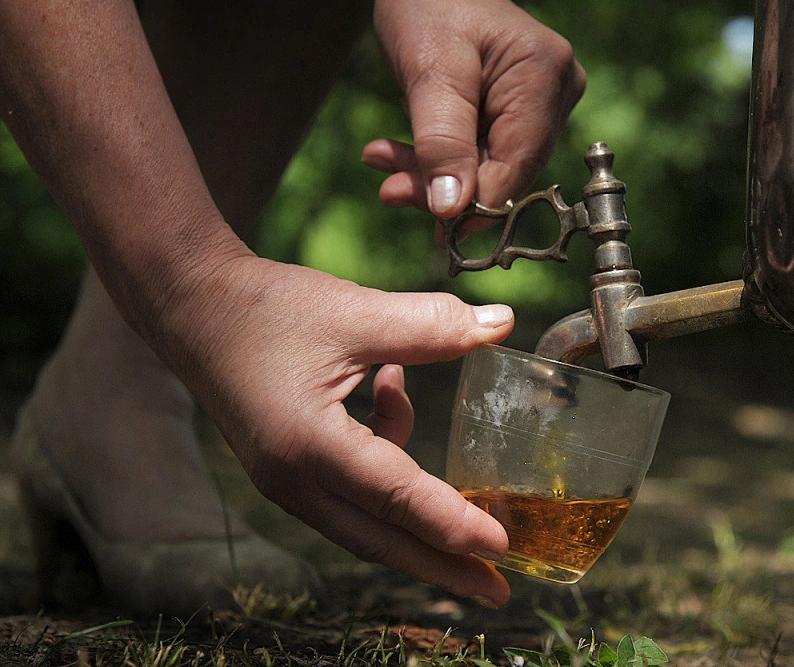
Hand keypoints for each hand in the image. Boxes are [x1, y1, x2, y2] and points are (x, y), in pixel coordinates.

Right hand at [164, 254, 516, 606]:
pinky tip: (395, 392)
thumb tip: (502, 323)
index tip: (502, 549)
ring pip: (368, 520)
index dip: (454, 526)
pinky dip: (387, 458)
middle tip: (498, 592)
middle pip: (382, 539)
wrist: (188, 304)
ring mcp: (286, 480)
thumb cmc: (264, 307)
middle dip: (445, 566)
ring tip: (476, 520)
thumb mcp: (353, 312)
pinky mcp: (287, 469)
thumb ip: (431, 325)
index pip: (398, 499)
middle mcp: (293, 478)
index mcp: (309, 445)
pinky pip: (351, 488)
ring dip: (421, 521)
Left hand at [361, 0, 585, 226]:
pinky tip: (398, 153)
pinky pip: (482, 152)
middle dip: (446, 187)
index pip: (517, 167)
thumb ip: (441, 142)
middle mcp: (556, 91)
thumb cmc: (427, 3)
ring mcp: (541, 102)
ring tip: (384, 161)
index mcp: (544, 76)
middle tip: (390, 190)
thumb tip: (453, 211)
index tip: (433, 228)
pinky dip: (438, 158)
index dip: (477, 206)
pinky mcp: (519, 111)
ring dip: (433, 174)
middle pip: (505, 171)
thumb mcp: (428, 72)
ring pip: (489, 167)